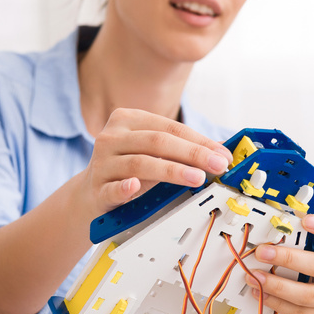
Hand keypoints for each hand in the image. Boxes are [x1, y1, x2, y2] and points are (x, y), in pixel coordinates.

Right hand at [79, 108, 232, 215]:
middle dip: (192, 154)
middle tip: (217, 166)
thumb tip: (222, 153)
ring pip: (139, 163)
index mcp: (128, 120)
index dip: (200, 141)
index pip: (171, 128)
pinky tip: (134, 186)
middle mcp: (112, 137)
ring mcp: (102, 163)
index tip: (223, 155)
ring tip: (196, 178)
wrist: (91, 193)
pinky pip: (112, 188)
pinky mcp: (96, 189)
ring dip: (171, 171)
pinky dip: (124, 187)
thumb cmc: (128, 169)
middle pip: (157, 142)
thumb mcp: (151, 152)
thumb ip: (180, 150)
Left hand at [249, 214, 313, 313]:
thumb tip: (266, 226)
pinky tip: (260, 294)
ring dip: (277, 285)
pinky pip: (299, 312)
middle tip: (262, 252)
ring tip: (255, 277)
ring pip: (308, 294)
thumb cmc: (306, 263)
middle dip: (288, 259)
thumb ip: (293, 236)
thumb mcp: (306, 247)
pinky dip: (276, 303)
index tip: (306, 220)